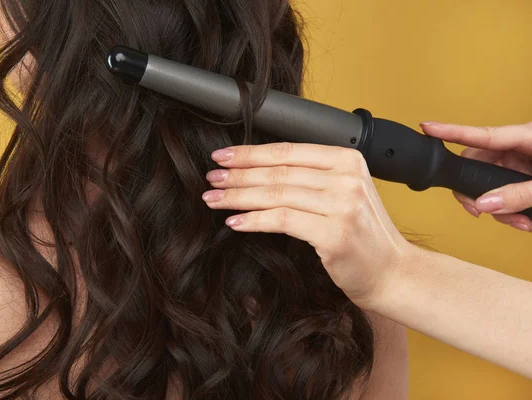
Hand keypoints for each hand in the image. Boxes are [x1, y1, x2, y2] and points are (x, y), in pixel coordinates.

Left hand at [202, 142, 415, 308]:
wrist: (392, 273)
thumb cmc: (363, 235)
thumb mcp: (343, 194)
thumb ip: (312, 177)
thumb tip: (259, 169)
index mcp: (348, 159)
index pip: (288, 151)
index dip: (250, 153)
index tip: (223, 157)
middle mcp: (347, 178)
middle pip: (279, 171)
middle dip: (238, 175)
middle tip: (212, 178)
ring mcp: (343, 205)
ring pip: (276, 194)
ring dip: (239, 197)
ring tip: (213, 199)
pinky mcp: (334, 234)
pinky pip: (283, 220)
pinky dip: (254, 220)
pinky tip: (234, 222)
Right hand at [421, 121, 531, 231]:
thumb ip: (517, 195)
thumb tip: (483, 204)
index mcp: (528, 137)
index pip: (481, 134)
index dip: (451, 131)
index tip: (427, 127)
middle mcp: (521, 146)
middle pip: (480, 164)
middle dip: (478, 191)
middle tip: (479, 210)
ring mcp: (523, 160)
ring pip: (491, 181)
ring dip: (500, 206)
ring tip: (520, 221)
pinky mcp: (525, 173)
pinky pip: (505, 188)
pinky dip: (511, 206)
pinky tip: (523, 218)